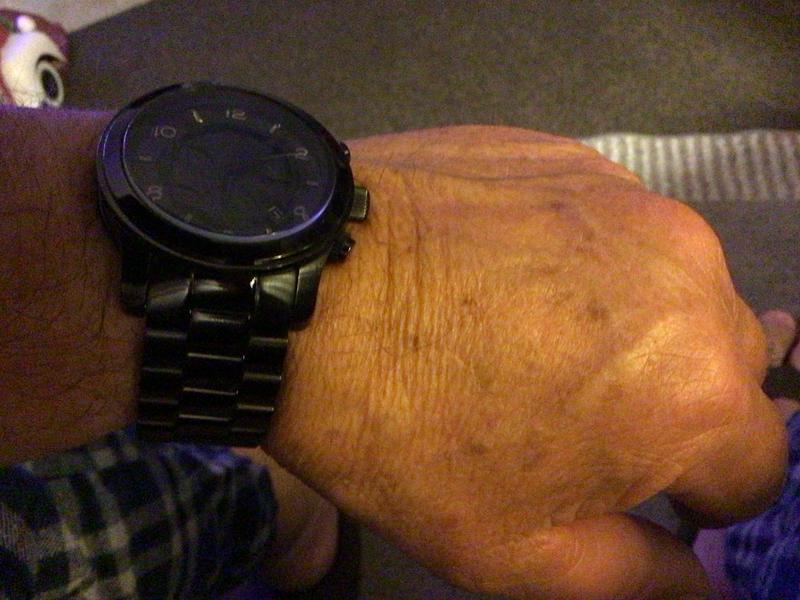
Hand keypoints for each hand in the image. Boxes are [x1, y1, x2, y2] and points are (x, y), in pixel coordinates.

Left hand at [265, 126, 787, 598]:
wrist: (299, 289)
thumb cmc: (404, 431)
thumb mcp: (520, 547)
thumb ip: (639, 577)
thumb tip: (709, 585)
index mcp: (696, 387)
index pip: (755, 468)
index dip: (695, 495)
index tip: (631, 485)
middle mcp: (690, 275)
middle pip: (725, 369)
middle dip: (671, 405)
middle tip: (571, 410)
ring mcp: (631, 200)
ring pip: (673, 290)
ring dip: (631, 325)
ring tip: (532, 335)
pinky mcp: (574, 156)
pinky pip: (614, 229)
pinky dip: (584, 262)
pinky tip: (507, 274)